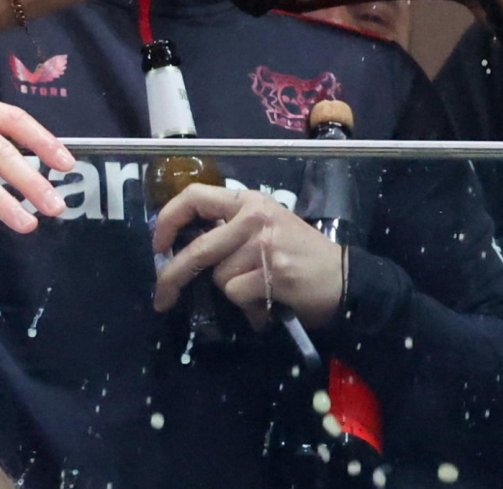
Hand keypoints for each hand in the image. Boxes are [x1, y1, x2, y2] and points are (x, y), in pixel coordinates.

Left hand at [150, 184, 344, 328]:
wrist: (343, 278)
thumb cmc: (301, 255)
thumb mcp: (266, 228)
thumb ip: (230, 231)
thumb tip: (181, 250)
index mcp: (250, 200)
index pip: (194, 196)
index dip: (167, 220)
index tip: (159, 246)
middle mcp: (255, 216)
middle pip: (196, 248)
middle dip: (171, 277)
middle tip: (161, 298)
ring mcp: (264, 243)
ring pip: (218, 277)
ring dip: (233, 292)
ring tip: (259, 291)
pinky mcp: (272, 271)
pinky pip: (236, 294)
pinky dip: (247, 306)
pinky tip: (268, 301)